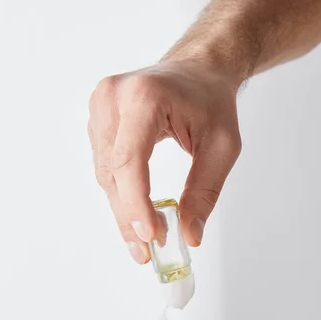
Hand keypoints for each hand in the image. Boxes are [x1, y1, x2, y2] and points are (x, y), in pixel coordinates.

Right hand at [88, 61, 240, 263]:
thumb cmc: (211, 100)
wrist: (196, 68)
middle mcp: (113, 98)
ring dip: (123, 210)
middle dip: (129, 216)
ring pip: (105, 175)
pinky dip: (121, 193)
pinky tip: (136, 214)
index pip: (130, 160)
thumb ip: (205, 192)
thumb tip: (190, 236)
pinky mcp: (98, 119)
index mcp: (144, 97)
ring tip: (144, 240)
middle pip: (113, 173)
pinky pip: (105, 166)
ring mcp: (100, 107)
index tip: (151, 236)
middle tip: (147, 252)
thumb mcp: (222, 146)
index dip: (136, 203)